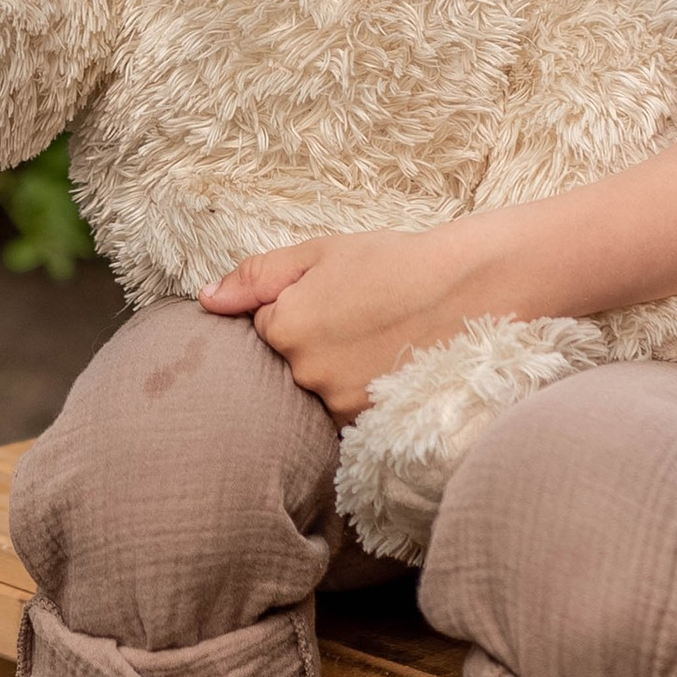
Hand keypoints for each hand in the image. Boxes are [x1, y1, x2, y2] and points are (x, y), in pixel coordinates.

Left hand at [200, 223, 495, 423]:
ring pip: (320, 390)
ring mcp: (341, 403)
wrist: (471, 287)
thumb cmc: (395, 261)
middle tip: (362, 316)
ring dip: (339, 371)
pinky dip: (361, 393)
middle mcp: (307, 373)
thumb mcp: (321, 252)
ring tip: (380, 339)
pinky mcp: (374, 424)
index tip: (336, 297)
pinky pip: (348, 413)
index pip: (266, 329)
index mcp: (286, 327)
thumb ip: (257, 276)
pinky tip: (388, 366)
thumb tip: (206, 298)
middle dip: (316, 342)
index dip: (298, 309)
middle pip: (291, 364)